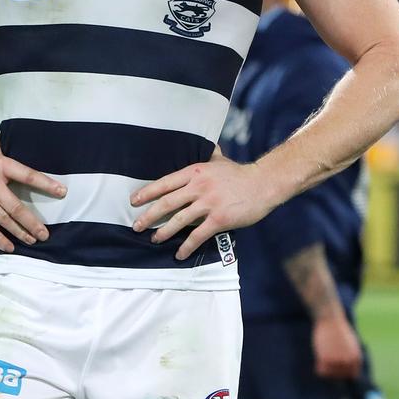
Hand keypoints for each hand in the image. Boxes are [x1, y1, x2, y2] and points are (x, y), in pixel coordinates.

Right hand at [0, 135, 66, 251]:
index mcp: (0, 164)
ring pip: (4, 220)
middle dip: (33, 223)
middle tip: (45, 234)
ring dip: (20, 232)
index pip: (28, 175)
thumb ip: (7, 146)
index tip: (62, 192)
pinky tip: (10, 246)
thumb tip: (26, 137)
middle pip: (17, 207)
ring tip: (33, 240)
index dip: (46, 184)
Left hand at [131, 157, 271, 259]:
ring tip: (154, 239)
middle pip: (167, 203)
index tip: (134, 200)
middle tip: (137, 225)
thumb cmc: (240, 174)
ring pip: (179, 220)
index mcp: (195, 172)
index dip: (147, 192)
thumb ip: (209, 156)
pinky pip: (198, 236)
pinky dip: (186, 246)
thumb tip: (206, 144)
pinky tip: (179, 254)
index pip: (165, 182)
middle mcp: (198, 186)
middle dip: (149, 215)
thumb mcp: (219, 160)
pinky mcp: (219, 219)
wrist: (263, 183)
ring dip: (164, 232)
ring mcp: (209, 203)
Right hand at [312, 314, 361, 378]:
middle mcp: (348, 362)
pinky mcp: (326, 359)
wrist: (330, 319)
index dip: (343, 372)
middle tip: (328, 361)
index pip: (352, 375)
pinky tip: (319, 359)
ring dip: (326, 368)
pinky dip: (319, 368)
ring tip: (323, 357)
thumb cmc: (339, 330)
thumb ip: (350, 357)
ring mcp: (337, 361)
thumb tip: (349, 372)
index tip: (337, 367)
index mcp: (356, 358)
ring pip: (330, 375)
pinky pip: (322, 371)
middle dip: (333, 370)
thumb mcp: (351, 344)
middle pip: (340, 376)